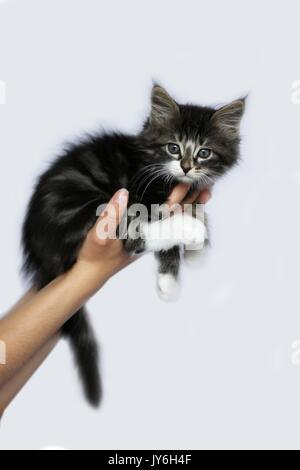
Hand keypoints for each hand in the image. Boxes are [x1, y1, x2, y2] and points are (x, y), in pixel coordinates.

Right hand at [75, 184, 210, 285]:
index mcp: (144, 234)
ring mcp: (148, 235)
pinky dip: (175, 211)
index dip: (177, 199)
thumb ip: (111, 215)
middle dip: (190, 202)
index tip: (186, 185)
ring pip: (173, 219)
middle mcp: (150, 235)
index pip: (165, 215)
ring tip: (204, 195)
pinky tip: (183, 204)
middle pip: (176, 217)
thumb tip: (122, 193)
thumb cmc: (95, 255)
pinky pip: (164, 221)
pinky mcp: (143, 234)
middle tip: (208, 188)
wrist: (91, 273)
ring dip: (187, 206)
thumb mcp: (99, 235)